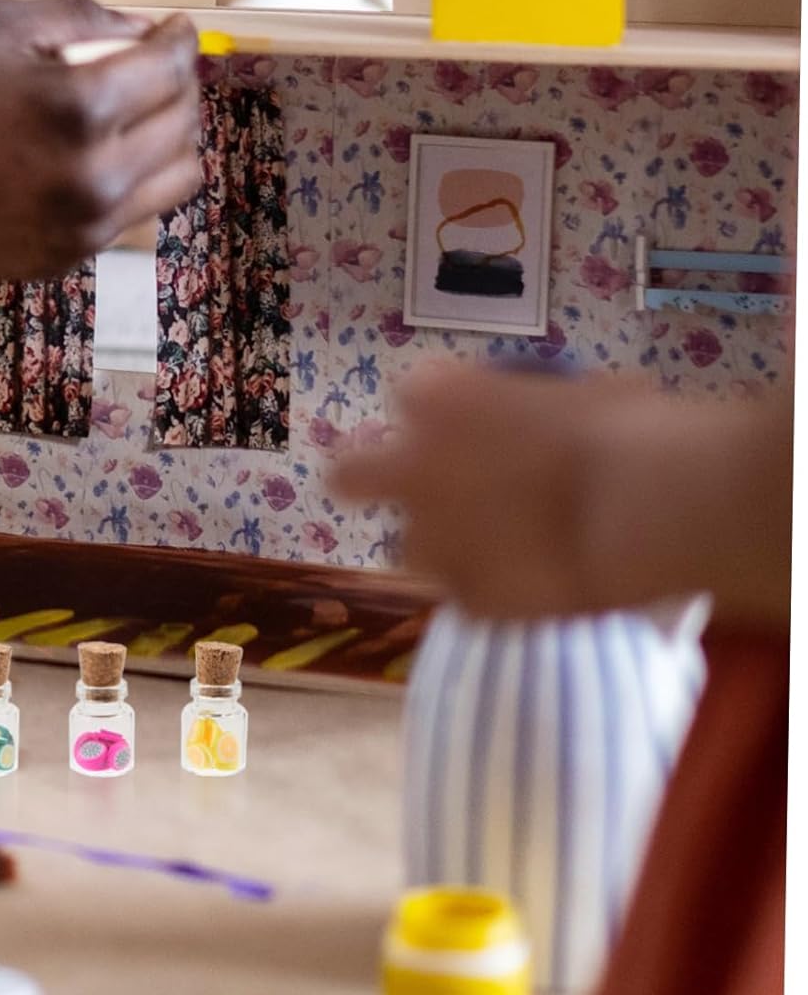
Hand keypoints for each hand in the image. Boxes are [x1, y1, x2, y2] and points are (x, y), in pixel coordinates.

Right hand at [0, 0, 201, 284]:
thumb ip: (76, 15)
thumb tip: (138, 25)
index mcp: (81, 107)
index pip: (172, 67)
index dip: (179, 38)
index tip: (173, 28)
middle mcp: (98, 174)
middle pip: (184, 121)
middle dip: (179, 84)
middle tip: (156, 66)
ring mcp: (88, 224)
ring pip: (178, 177)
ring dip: (170, 137)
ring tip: (140, 115)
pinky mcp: (71, 256)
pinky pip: (136, 213)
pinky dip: (135, 179)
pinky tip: (101, 157)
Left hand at [330, 360, 664, 617]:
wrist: (641, 510)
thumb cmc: (628, 429)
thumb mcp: (585, 394)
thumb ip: (549, 407)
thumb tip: (573, 412)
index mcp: (439, 399)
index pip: (414, 398)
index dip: (441, 416)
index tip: (471, 427)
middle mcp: (413, 469)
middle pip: (352, 476)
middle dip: (370, 481)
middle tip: (413, 489)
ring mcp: (433, 540)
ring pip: (413, 548)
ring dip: (446, 547)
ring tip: (505, 551)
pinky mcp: (466, 599)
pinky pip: (472, 597)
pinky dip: (499, 593)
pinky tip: (543, 589)